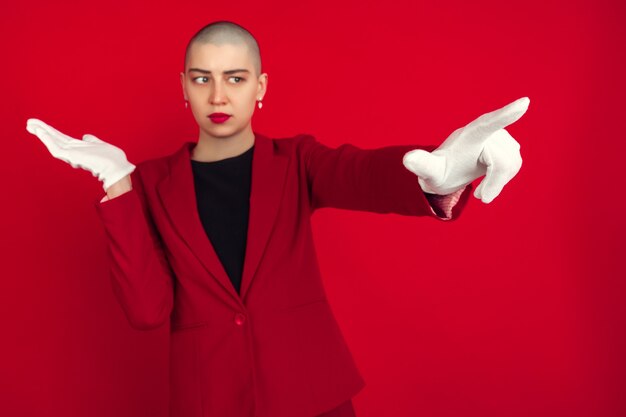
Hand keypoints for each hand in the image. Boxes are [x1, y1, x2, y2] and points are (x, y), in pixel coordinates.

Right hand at [26, 118, 135, 190]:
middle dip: (42, 130)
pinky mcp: (72, 157)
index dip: (50, 132)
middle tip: (28, 122)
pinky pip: (56, 148)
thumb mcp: (100, 145)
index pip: (61, 138)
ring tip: (30, 124)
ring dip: (42, 133)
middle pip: (54, 139)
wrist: (117, 167)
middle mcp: (74, 151)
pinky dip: (48, 140)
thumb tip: (85, 136)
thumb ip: (91, 141)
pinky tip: (40, 132)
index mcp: (79, 148)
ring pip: (53, 142)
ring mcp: (72, 155)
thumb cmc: (112, 159)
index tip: (39, 125)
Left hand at [402, 97, 529, 202]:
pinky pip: (514, 166)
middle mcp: (487, 131)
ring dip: (498, 182)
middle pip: (503, 161)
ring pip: (511, 165)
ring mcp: (500, 137)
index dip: (506, 115)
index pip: (489, 123)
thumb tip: (408, 159)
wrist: (445, 172)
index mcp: (470, 134)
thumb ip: (421, 165)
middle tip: (480, 198)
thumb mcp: (430, 172)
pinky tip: (489, 182)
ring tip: (481, 190)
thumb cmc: (438, 171)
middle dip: (495, 182)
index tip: (524, 103)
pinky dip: (503, 179)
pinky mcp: (509, 145)